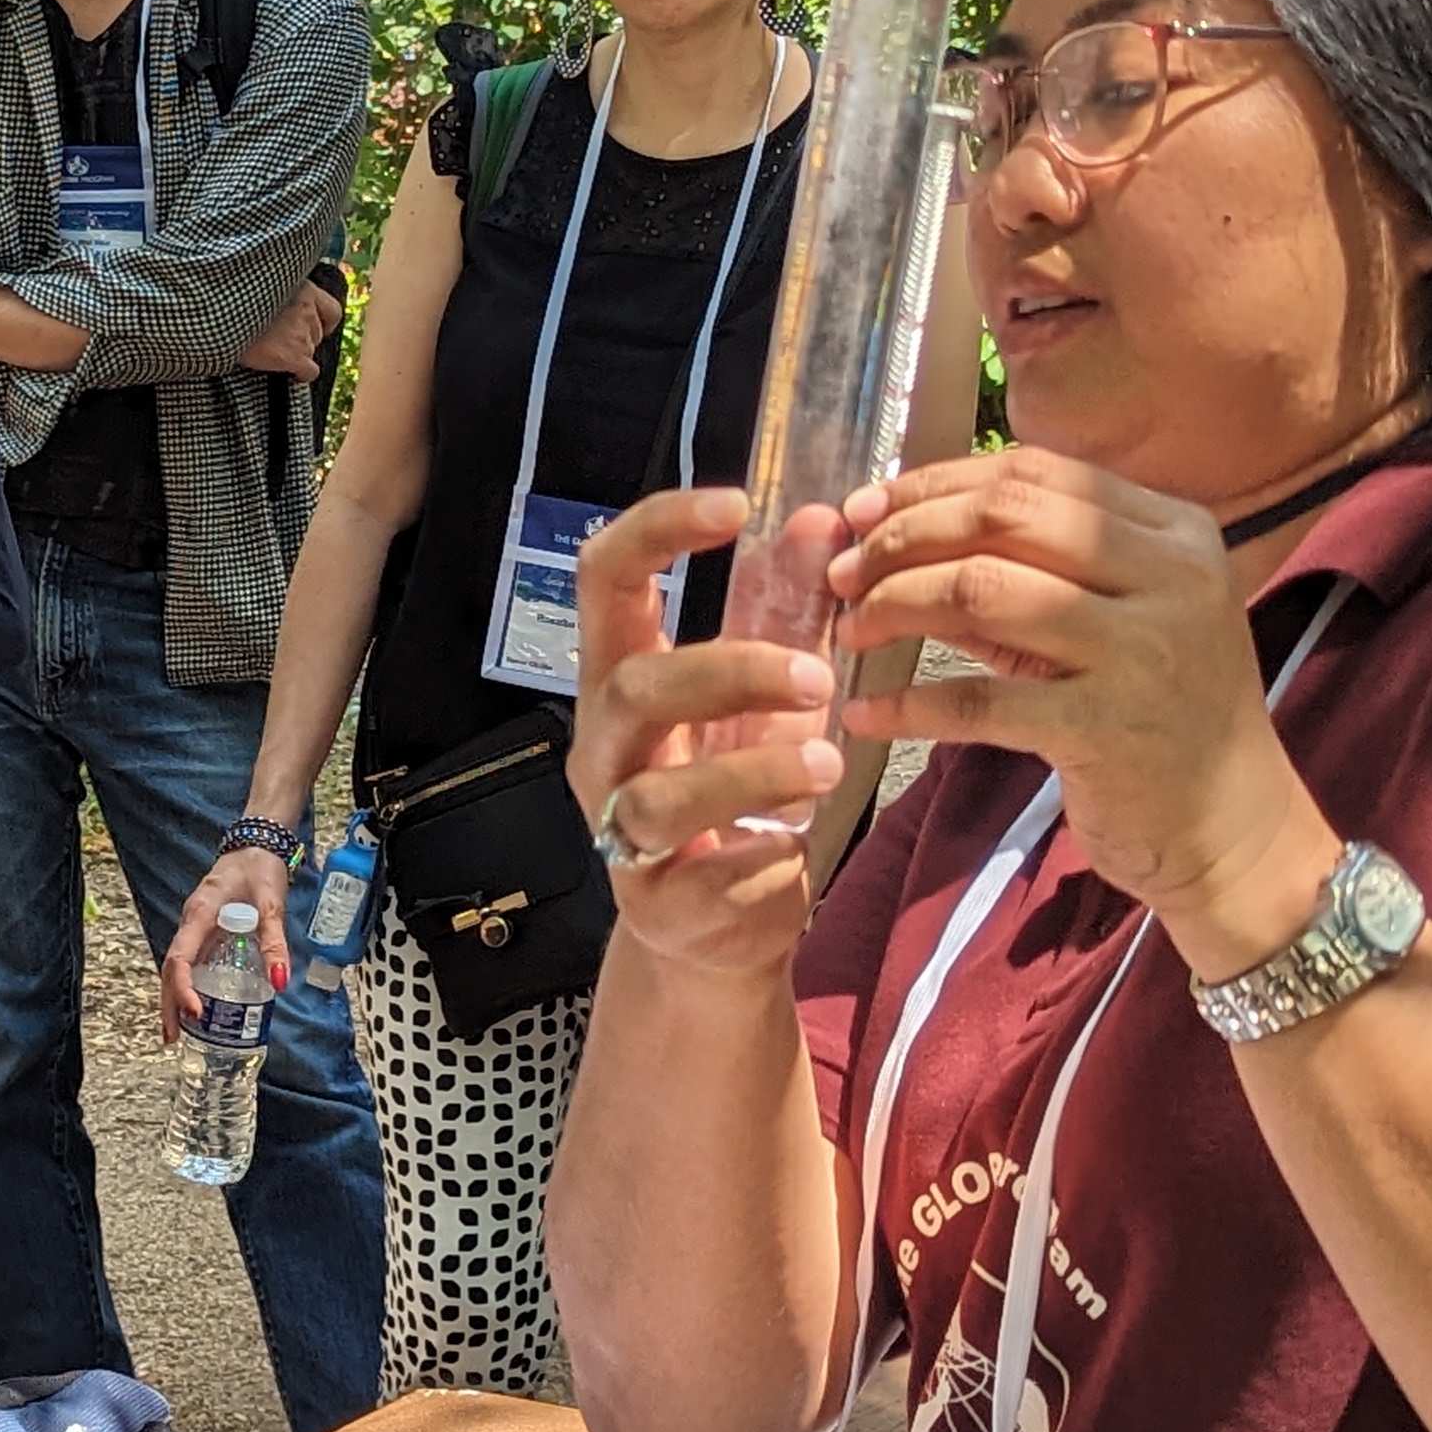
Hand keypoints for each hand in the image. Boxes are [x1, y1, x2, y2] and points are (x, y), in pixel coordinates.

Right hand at [160, 845, 296, 1032]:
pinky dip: (187, 985)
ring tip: (179, 1031)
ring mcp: (195, 927)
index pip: (179, 958)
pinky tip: (195, 1005)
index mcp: (200, 915)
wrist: (256, 844)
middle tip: (172, 1038)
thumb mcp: (271, 905)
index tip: (195, 1013)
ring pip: (176, 967)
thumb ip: (274, 943)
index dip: (182, 989)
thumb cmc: (259, 869)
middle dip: (169, 1004)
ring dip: (174, 998)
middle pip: (169, 969)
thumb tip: (281, 983)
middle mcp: (191, 923)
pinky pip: (189, 961)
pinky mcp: (204, 930)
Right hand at [236, 279, 343, 381]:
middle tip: (282, 339)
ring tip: (275, 352)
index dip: (324, 323)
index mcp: (303, 288)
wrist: (218, 319)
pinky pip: (310, 371)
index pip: (332, 310)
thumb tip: (284, 307)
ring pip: (311, 351)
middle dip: (304, 338)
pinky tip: (290, 373)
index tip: (313, 327)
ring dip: (297, 354)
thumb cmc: (233, 300)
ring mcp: (302, 333)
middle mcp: (307, 309)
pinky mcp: (294, 356)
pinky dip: (302, 374)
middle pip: (318, 334)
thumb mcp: (262, 285)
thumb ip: (281, 293)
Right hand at [563, 489, 847, 978]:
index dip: (657, 529)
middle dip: (731, 672)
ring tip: (827, 765)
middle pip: (634, 687)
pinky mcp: (656, 905)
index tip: (734, 505)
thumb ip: (785, 610)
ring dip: (752, 773)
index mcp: (621, 676)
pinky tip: (795, 851)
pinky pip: (700, 881)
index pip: (603, 579)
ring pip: (657, 795)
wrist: (712, 926)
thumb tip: (819, 517)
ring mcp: (619, 831)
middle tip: (817, 680)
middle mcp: (606, 748)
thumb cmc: (731, 790)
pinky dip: (758, 862)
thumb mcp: (761, 695)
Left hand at [826, 447, 1335, 967]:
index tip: (865, 508)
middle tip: (844, 570)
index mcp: (1176, 532)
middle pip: (1003, 516)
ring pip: (981, 589)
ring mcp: (1142, 651)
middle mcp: (1170, 575)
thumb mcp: (1108, 628)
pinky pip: (978, 700)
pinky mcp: (1107, 729)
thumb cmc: (1161, 720)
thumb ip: (1021, 577)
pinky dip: (907, 703)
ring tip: (851, 629)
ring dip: (894, 603)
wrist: (1237, 833)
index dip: (935, 484)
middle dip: (903, 535)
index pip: (1034, 474)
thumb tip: (896, 539)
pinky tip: (864, 714)